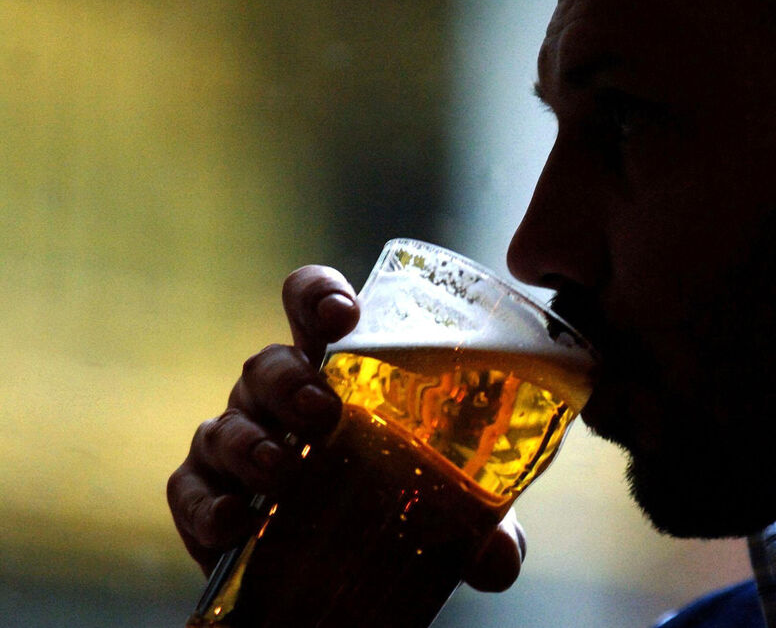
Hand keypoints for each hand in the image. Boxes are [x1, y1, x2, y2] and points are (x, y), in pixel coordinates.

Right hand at [166, 265, 524, 591]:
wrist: (341, 566)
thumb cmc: (396, 499)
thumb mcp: (449, 505)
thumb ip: (479, 519)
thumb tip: (501, 556)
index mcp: (336, 370)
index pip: (312, 306)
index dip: (318, 295)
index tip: (344, 315)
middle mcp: (279, 397)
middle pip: (266, 364)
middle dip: (289, 382)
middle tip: (322, 411)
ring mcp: (237, 442)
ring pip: (225, 424)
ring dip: (251, 445)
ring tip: (283, 472)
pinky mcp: (206, 496)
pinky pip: (189, 489)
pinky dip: (207, 504)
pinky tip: (235, 522)